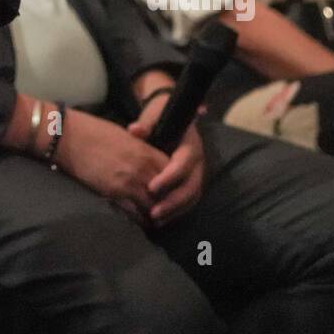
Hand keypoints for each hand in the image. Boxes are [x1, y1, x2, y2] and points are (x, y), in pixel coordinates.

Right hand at [54, 109, 169, 226]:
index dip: (174, 183)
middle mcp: (142, 168)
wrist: (71, 137)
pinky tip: (139, 222)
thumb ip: (142, 150)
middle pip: (167, 193)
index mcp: (146, 151)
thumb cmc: (95, 131)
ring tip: (155, 220)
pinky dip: (139, 219)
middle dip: (168, 202)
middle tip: (167, 210)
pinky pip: (134, 213)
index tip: (171, 190)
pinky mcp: (114, 194)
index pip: (173, 173)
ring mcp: (129, 182)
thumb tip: (150, 162)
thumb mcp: (125, 137)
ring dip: (155, 214)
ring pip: (153, 206)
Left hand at [127, 105, 204, 227]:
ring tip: (155, 221)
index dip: (169, 177)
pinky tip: (160, 219)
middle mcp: (197, 161)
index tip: (151, 187)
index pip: (184, 164)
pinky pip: (188, 201)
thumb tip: (135, 130)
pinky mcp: (190, 182)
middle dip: (173, 201)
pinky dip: (176, 211)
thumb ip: (145, 124)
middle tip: (153, 213)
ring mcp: (196, 173)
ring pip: (191, 197)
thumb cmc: (160, 114)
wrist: (169, 113)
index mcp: (190, 144)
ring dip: (175, 211)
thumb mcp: (153, 114)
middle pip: (191, 186)